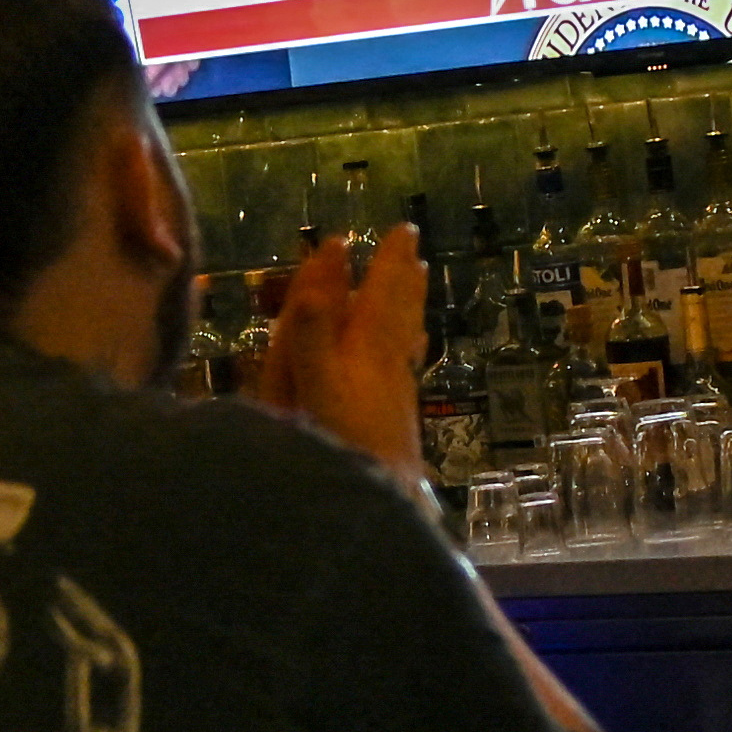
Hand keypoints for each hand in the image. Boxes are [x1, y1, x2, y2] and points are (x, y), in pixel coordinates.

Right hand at [244, 222, 426, 473]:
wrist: (383, 502)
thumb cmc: (342, 442)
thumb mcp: (315, 379)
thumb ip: (314, 319)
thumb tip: (330, 253)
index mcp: (370, 344)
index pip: (383, 288)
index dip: (388, 259)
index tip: (401, 229)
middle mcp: (390, 358)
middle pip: (399, 306)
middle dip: (400, 274)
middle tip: (410, 245)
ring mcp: (398, 385)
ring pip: (407, 330)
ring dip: (409, 301)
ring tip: (417, 277)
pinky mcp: (401, 410)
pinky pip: (408, 357)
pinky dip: (409, 337)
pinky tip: (412, 342)